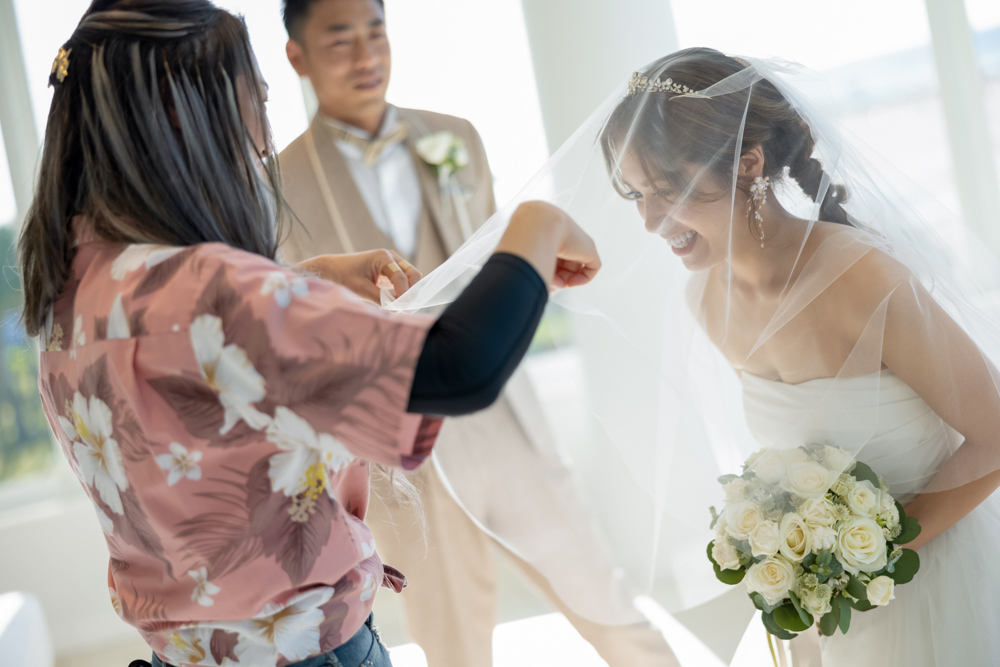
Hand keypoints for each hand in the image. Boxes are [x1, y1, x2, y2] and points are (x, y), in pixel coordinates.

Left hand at [296, 250, 422, 302]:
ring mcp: (392, 264)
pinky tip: (398, 304)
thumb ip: (381, 299)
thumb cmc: (343, 276)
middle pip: (413, 274)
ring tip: (404, 308)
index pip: (402, 276)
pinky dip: (403, 293)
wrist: (331, 270)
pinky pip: (403, 282)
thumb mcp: (361, 289)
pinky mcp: (390, 272)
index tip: (403, 308)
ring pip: (411, 278)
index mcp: (384, 257)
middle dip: (413, 291)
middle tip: (408, 309)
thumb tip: (398, 309)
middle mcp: (392, 258)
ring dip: (410, 292)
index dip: (404, 293)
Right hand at [496, 201, 600, 288]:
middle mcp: (562, 236)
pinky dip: (582, 279)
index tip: (540, 274)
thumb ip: (534, 264)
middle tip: (548, 282)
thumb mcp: (527, 253)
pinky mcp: (589, 249)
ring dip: (564, 280)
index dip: (545, 268)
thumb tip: (542, 281)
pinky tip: (570, 282)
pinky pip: (592, 268)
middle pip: (562, 265)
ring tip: (555, 282)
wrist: (537, 224)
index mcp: (547, 234)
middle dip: (555, 277)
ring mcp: (576, 242)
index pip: (550, 256)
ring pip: (574, 268)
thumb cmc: (526, 239)